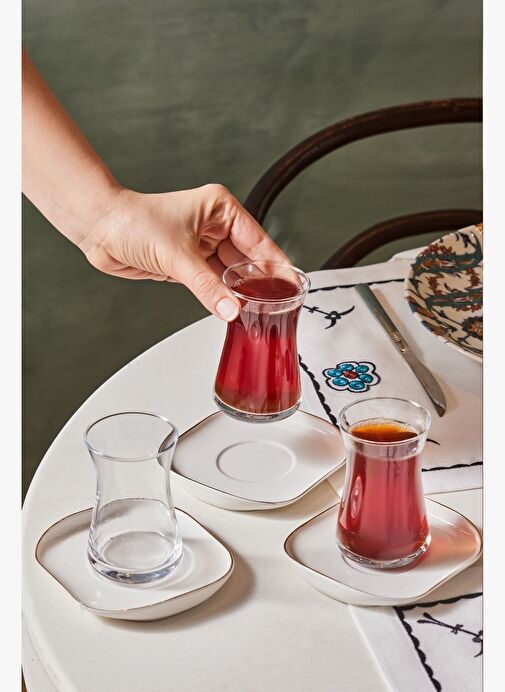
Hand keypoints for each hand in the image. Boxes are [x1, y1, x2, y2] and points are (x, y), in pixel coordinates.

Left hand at [79, 184, 289, 320]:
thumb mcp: (177, 255)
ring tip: (259, 312)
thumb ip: (207, 286)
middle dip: (260, 283)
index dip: (276, 265)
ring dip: (241, 293)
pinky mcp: (189, 264)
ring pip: (231, 274)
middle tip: (277, 305)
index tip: (291, 285)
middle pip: (248, 260)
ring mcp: (202, 246)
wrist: (100, 230)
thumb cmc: (133, 222)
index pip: (259, 241)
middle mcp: (215, 225)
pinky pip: (214, 284)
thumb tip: (232, 309)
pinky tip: (233, 309)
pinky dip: (222, 297)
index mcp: (221, 209)